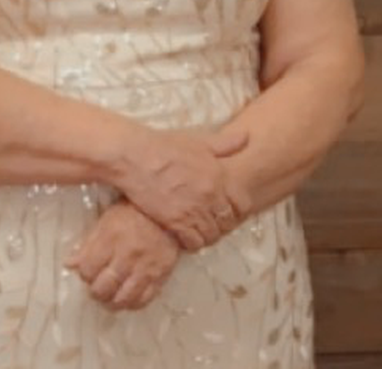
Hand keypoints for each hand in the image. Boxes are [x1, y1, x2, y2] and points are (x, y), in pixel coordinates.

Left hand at [66, 200, 179, 310]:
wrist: (168, 213)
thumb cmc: (134, 212)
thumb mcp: (106, 221)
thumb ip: (88, 244)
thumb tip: (69, 264)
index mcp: (110, 239)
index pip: (88, 270)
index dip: (84, 275)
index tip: (86, 272)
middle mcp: (127, 256)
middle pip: (103, 288)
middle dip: (96, 292)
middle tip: (97, 288)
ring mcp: (145, 268)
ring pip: (122, 299)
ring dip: (112, 303)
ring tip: (109, 298)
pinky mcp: (160, 276)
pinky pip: (143, 300)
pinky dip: (132, 304)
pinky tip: (127, 299)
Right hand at [113, 124, 250, 250]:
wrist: (135, 156)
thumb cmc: (165, 145)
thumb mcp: (198, 140)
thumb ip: (224, 143)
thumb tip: (246, 138)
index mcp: (219, 176)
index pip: (243, 204)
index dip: (238, 211)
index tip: (228, 212)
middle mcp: (211, 195)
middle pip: (227, 223)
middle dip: (222, 225)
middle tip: (212, 224)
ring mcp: (194, 210)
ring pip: (211, 235)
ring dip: (207, 236)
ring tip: (198, 231)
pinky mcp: (175, 222)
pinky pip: (193, 242)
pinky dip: (191, 243)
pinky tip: (184, 236)